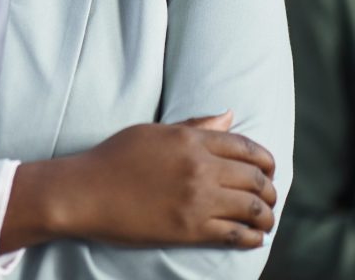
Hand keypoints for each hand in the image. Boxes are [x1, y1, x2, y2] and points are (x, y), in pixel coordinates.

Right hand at [3, 111, 277, 251]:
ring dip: (266, 216)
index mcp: (190, 140)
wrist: (84, 192)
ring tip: (265, 220)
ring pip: (253, 209)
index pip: (247, 147)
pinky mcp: (191, 229)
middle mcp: (200, 168)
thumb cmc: (113, 158)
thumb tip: (229, 116)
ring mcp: (197, 200)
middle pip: (256, 178)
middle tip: (269, 198)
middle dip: (270, 190)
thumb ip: (194, 126)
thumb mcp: (152, 132)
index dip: (265, 161)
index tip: (268, 170)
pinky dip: (253, 237)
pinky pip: (237, 234)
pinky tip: (252, 237)